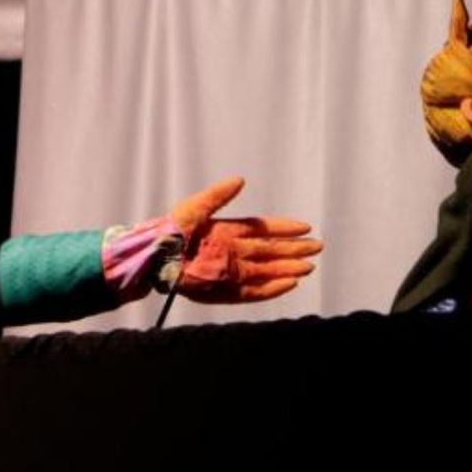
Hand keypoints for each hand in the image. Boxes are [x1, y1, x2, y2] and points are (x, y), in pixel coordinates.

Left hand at [169, 176, 321, 303]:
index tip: (305, 226)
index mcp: (227, 231)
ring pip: (267, 271)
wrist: (153, 257)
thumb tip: (241, 179)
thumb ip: (219, 195)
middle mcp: (233, 251)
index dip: (284, 228)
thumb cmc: (170, 230)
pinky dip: (272, 288)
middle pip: (270, 250)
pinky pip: (253, 291)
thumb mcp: (195, 206)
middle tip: (317, 246)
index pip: (263, 229)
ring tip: (309, 267)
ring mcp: (230, 271)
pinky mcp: (225, 290)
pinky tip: (289, 283)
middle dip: (294, 249)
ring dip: (287, 268)